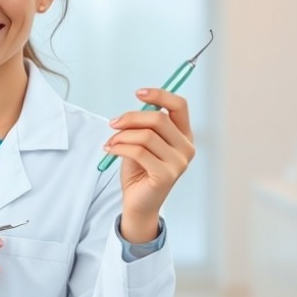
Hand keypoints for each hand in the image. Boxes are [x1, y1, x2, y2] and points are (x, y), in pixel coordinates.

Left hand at [104, 88, 195, 242]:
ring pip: (146, 136)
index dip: (160, 95)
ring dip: (122, 136)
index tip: (138, 93)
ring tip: (110, 142)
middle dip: (131, 118)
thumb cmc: (139, 170)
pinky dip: (120, 148)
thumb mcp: (142, 142)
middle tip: (113, 123)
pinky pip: (139, 152)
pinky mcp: (166, 175)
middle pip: (159, 119)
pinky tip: (111, 150)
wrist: (137, 202)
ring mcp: (179, 163)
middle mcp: (186, 147)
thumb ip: (144, 125)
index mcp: (183, 135)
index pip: (179, 106)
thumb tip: (137, 109)